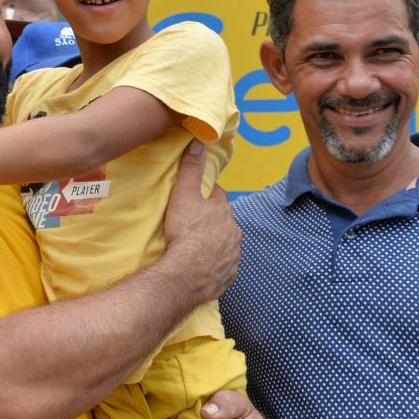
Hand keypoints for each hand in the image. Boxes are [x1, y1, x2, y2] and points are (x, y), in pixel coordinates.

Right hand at [162, 141, 240, 304]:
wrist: (188, 274)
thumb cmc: (185, 232)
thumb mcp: (184, 194)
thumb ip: (191, 169)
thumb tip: (199, 141)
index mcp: (224, 212)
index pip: (218, 197)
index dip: (206, 196)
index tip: (195, 199)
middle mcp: (234, 233)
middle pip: (223, 222)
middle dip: (212, 221)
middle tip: (193, 224)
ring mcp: (233, 257)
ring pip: (225, 245)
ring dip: (215, 244)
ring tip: (197, 247)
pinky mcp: (228, 277)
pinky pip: (223, 267)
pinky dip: (215, 266)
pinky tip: (203, 267)